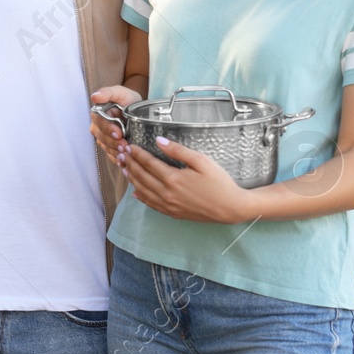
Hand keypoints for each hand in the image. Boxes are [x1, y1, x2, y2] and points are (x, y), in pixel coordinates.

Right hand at [88, 85, 143, 160]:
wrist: (139, 110)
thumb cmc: (128, 100)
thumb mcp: (121, 93)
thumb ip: (108, 92)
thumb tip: (95, 97)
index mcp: (99, 114)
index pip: (99, 124)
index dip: (108, 129)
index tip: (119, 133)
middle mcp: (99, 128)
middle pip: (101, 138)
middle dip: (112, 143)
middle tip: (124, 147)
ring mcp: (105, 138)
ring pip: (106, 148)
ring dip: (115, 152)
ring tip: (125, 156)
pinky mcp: (111, 148)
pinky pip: (111, 156)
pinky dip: (117, 160)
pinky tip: (124, 163)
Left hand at [122, 136, 250, 223]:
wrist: (231, 208)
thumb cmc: (220, 182)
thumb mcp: (202, 161)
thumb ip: (178, 151)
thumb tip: (159, 140)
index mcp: (173, 179)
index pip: (148, 163)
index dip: (137, 154)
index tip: (129, 146)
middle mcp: (167, 194)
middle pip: (142, 176)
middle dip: (130, 164)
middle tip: (122, 154)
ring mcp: (168, 205)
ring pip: (143, 191)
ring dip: (132, 178)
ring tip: (124, 168)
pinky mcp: (173, 213)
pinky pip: (151, 204)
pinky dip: (141, 196)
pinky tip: (135, 192)